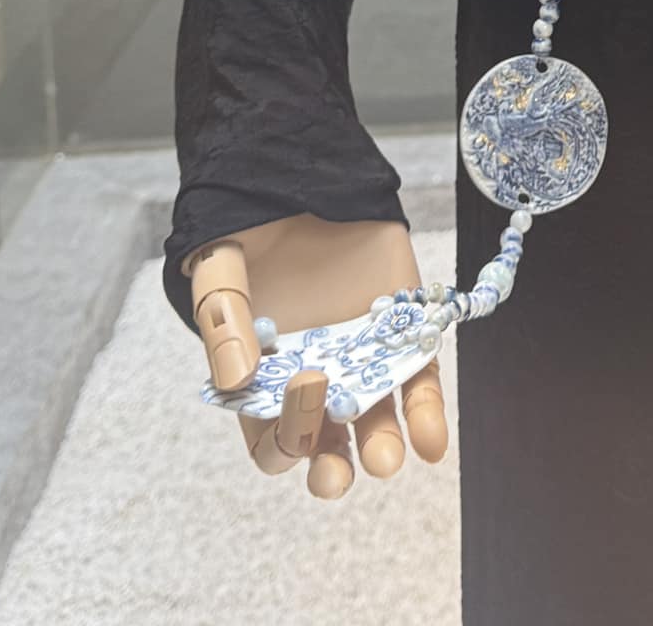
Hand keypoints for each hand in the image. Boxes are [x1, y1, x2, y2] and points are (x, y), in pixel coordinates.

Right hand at [188, 216, 447, 498]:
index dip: (283, 438)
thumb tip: (235, 378)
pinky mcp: (403, 335)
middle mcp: (316, 385)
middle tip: (335, 470)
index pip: (271, 441)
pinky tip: (432, 441)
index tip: (301, 393)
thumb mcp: (221, 271)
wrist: (303, 182)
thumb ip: (224, 321)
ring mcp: (362, 363)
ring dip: (382, 447)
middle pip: (323, 449)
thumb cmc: (252, 235)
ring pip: (375, 425)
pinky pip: (419, 383)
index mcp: (264, 384)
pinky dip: (427, 414)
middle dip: (329, 470)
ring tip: (388, 458)